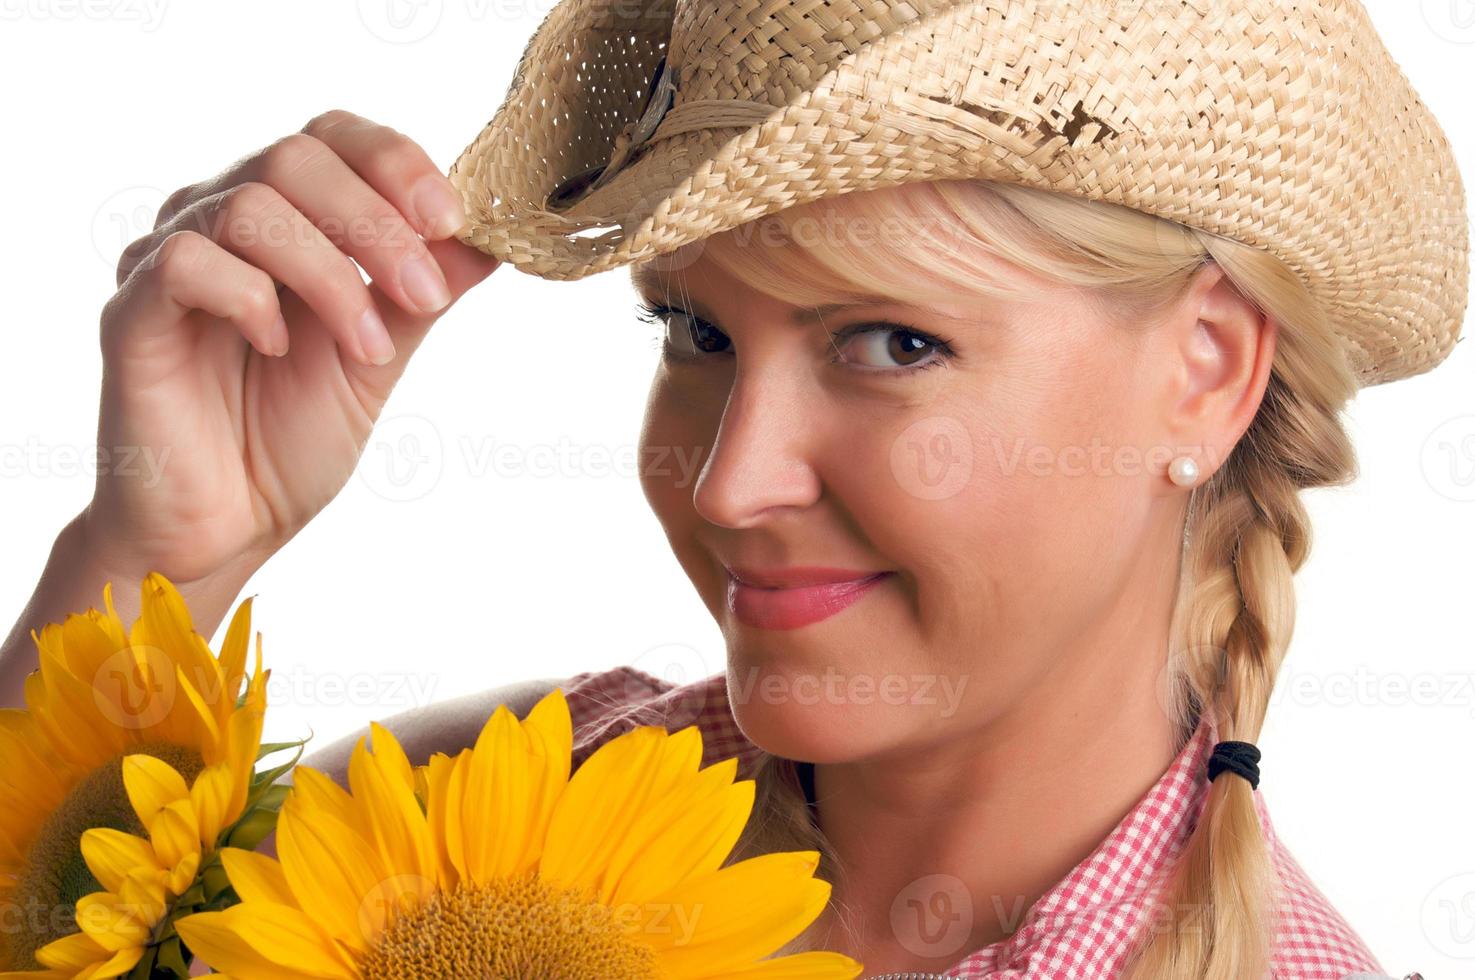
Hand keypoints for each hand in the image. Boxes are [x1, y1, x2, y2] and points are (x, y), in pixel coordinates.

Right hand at [87, 108, 500, 585]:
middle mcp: (220, 221)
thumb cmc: (291, 440)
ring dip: (330, 275)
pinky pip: (186, 262)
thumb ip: (424, 294)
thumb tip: (494, 240)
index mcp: (283, 219)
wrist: (228, 528)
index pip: (332, 139)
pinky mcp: (132, 312)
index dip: (395, 163)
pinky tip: (279, 347)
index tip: (452, 221)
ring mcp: (168, 260)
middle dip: (375, 222)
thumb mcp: (380, 358)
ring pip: (250, 207)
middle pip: (293, 157)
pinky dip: (250, 298)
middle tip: (423, 294)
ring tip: (368, 348)